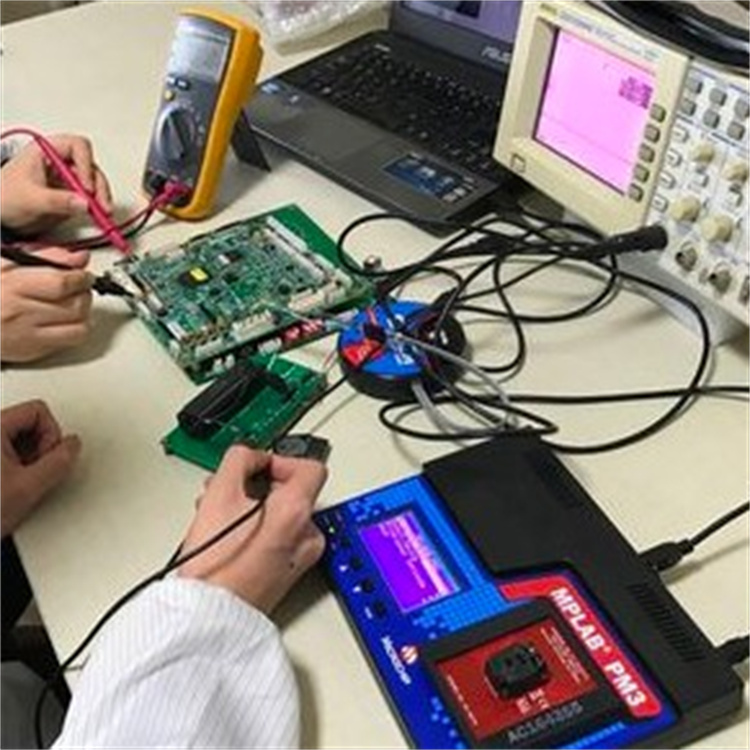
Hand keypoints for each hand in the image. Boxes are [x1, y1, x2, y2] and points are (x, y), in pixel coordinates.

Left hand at [0, 134, 112, 234]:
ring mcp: (68, 180)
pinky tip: (100, 217)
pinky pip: (91, 199)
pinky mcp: (72, 197)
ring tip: (102, 214)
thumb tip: (82, 202)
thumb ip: (56, 200)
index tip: (86, 186)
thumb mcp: (29, 197)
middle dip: (98, 187)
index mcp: (47, 151)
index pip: (77, 147)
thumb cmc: (4, 197)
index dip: (85, 164)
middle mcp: (61, 163)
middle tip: (99, 205)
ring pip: (95, 184)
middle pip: (91, 167)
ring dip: (101, 198)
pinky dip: (98, 208)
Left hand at [0, 400, 80, 537]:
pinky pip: (6, 453)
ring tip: (17, 482)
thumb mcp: (28, 487)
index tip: (46, 458)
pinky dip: (13, 468)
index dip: (51, 434)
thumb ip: (59, 462)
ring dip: (27, 459)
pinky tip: (8, 487)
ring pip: (18, 439)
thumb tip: (72, 446)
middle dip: (39, 447)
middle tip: (32, 472)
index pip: (38, 410)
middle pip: (28, 422)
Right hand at [1, 247, 93, 362]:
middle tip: (80, 288)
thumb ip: (46, 257)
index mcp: (13, 286)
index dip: (81, 277)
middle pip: (75, 305)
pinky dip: (76, 329)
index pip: (61, 283)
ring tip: (74, 304)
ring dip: (84, 313)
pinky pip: (70, 342)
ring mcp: (28, 335)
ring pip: (79, 326)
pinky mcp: (33, 350)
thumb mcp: (6, 262)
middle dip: (85, 294)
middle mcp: (21, 313)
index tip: (84, 275)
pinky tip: (66, 320)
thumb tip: (79, 258)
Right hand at [179, 445, 327, 615]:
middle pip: (292, 493)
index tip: (257, 466)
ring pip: (282, 517)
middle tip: (229, 493)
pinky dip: (257, 533)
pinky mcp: (286, 575)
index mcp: (297, 512)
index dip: (281, 461)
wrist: (206, 617)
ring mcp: (300, 558)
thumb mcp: (219, 492)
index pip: (310, 467)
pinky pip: (278, 541)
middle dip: (258, 487)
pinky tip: (228, 540)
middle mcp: (307, 535)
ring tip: (220, 518)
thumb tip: (250, 457)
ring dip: (253, 510)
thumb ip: (240, 460)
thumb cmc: (215, 567)